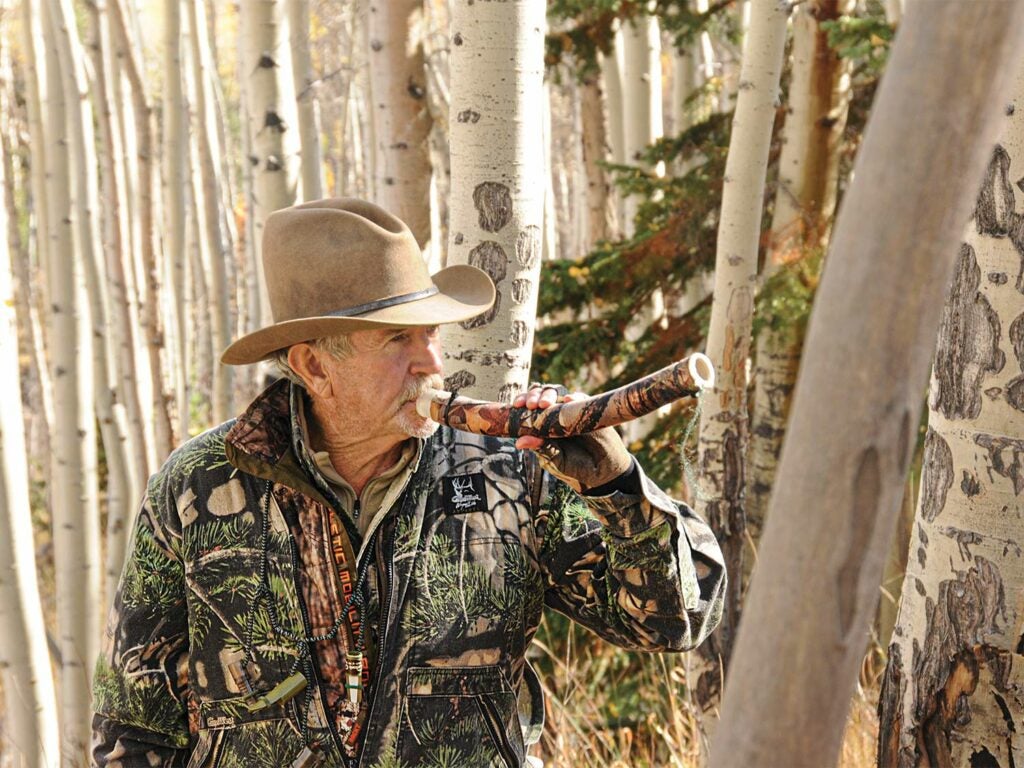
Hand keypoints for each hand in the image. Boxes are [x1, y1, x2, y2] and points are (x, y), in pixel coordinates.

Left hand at [512, 384, 631, 493]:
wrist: (602, 474)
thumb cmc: (574, 468)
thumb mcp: (555, 461)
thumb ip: (541, 449)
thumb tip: (519, 442)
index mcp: (542, 427)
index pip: (529, 408)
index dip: (523, 402)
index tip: (517, 404)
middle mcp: (555, 416)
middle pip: (542, 395)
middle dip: (535, 395)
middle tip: (533, 404)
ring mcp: (572, 412)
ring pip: (559, 392)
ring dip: (550, 393)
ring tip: (547, 403)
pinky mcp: (588, 412)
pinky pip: (581, 399)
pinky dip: (574, 396)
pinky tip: (569, 399)